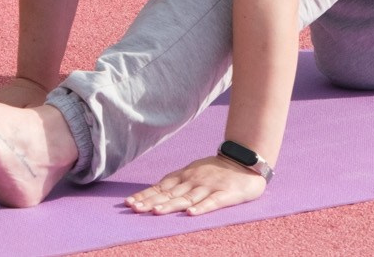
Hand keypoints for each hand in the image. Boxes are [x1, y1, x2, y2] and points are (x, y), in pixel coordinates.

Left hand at [125, 155, 267, 215]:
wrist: (244, 160)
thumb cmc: (215, 169)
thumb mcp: (192, 171)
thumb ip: (176, 182)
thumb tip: (154, 191)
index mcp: (184, 177)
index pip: (161, 187)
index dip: (146, 195)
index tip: (130, 203)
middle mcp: (193, 181)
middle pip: (170, 194)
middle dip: (151, 202)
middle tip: (135, 208)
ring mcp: (209, 187)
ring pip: (187, 198)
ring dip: (171, 205)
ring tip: (156, 212)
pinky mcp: (226, 194)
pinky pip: (213, 202)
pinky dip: (201, 208)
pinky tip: (191, 214)